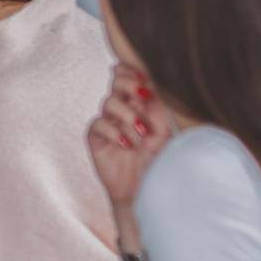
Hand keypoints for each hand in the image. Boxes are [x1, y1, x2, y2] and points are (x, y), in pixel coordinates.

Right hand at [87, 64, 172, 212]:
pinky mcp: (96, 138)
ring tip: (141, 134)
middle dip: (129, 84)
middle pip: (117, 81)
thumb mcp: (164, 131)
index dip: (134, 70)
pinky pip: (99, 123)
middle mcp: (124, 110)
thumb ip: (156, 106)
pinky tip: (126, 145)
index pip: (133, 76)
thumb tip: (149, 82)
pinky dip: (114, 132)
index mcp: (142, 104)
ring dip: (128, 116)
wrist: (145, 190)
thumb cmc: (158, 162)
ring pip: (109, 102)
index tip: (145, 78)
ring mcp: (109, 123)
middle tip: (143, 95)